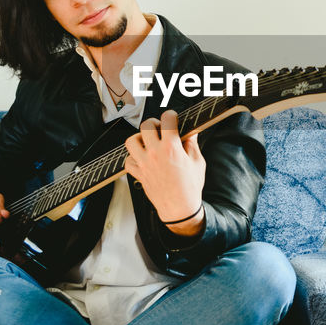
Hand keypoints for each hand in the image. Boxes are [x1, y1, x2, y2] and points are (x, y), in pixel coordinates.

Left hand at [123, 110, 205, 235]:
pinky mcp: (138, 174)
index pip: (167, 120)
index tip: (172, 118)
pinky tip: (142, 159)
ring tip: (147, 142)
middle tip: (160, 129)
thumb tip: (191, 133)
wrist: (180, 208)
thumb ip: (192, 144)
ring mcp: (144, 163)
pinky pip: (128, 161)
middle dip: (154, 123)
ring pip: (131, 141)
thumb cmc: (190, 187)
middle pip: (146, 126)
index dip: (171, 116)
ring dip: (139, 138)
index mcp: (171, 147)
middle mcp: (155, 153)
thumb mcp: (197, 162)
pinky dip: (133, 158)